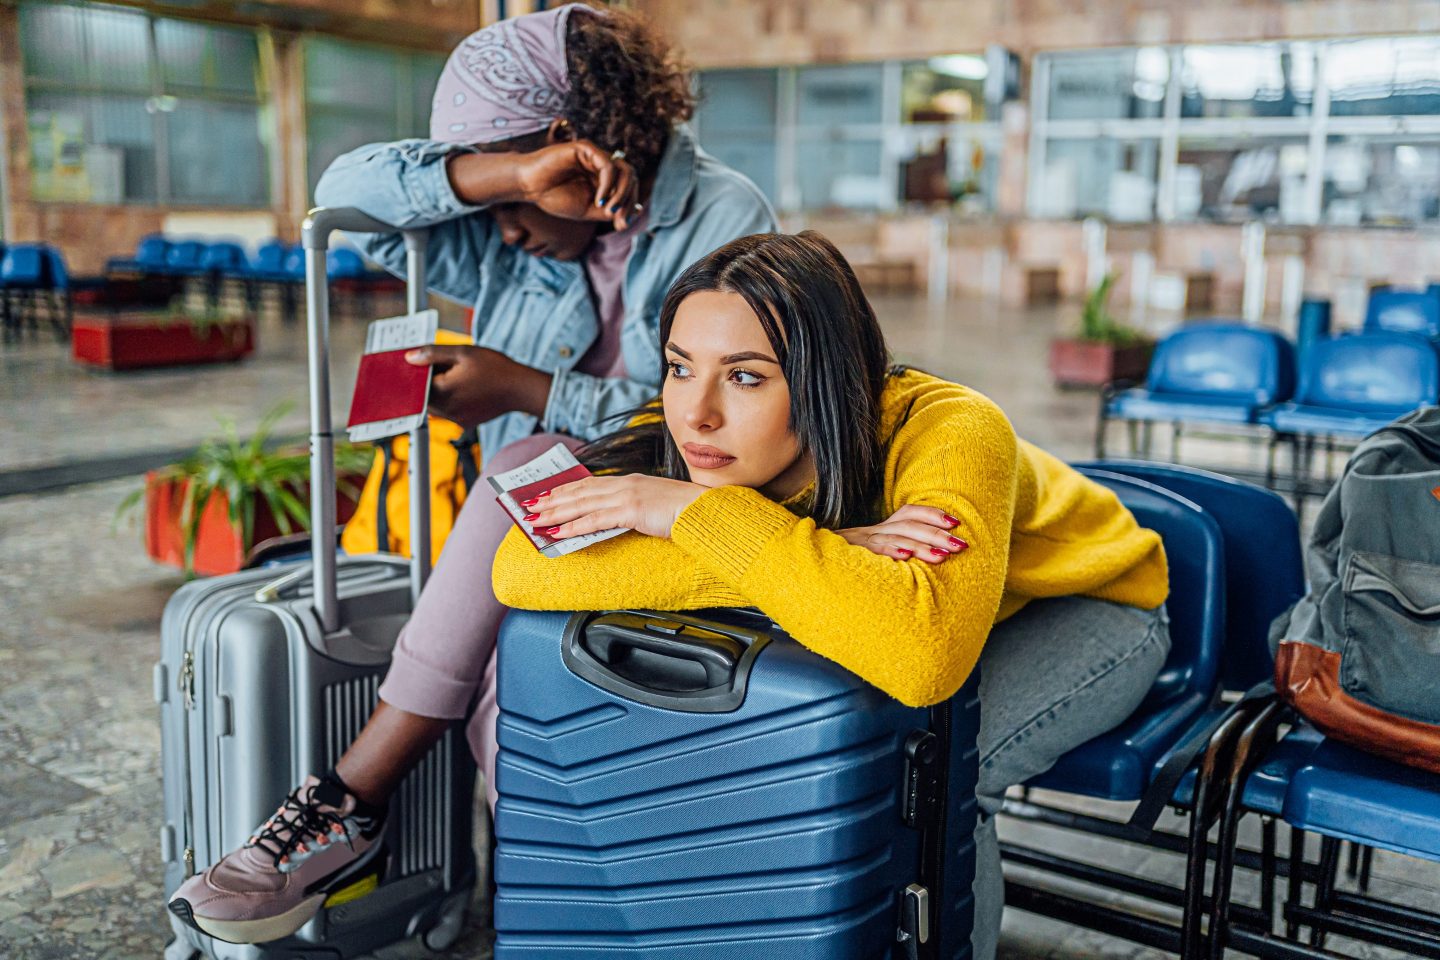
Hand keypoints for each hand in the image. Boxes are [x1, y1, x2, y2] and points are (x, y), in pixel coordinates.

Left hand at [404, 345, 551, 427]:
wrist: (521, 389)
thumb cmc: (495, 368)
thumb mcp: (463, 352)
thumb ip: (433, 354)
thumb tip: (409, 358)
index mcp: (443, 391)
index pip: (416, 385)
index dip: (415, 373)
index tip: (419, 363)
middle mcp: (446, 410)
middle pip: (423, 397)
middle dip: (426, 383)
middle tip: (439, 367)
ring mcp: (456, 419)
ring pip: (435, 406)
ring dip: (438, 392)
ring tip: (456, 377)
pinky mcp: (465, 423)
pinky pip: (448, 412)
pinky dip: (450, 401)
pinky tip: (465, 388)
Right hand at [515, 141, 639, 230]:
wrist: (530, 187)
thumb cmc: (555, 197)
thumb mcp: (588, 211)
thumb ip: (609, 211)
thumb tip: (634, 213)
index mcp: (604, 178)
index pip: (629, 187)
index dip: (630, 205)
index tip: (621, 225)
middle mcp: (602, 165)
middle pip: (630, 177)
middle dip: (628, 200)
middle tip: (617, 218)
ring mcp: (595, 155)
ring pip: (624, 170)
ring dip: (621, 192)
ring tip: (608, 209)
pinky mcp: (586, 149)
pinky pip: (608, 165)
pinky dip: (608, 185)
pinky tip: (599, 200)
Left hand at [522, 474, 706, 540]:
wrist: (703, 511)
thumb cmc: (684, 511)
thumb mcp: (654, 505)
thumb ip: (634, 507)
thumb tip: (617, 517)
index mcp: (630, 481)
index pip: (589, 483)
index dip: (565, 489)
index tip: (547, 494)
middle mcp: (624, 484)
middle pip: (580, 492)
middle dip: (552, 500)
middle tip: (529, 507)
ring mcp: (627, 496)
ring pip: (582, 504)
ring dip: (556, 513)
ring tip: (536, 521)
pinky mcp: (630, 511)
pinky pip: (595, 520)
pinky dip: (574, 526)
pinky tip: (559, 533)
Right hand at [837, 505, 967, 561]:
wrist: (813, 562)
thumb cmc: (850, 561)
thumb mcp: (875, 552)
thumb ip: (898, 550)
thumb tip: (929, 556)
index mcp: (883, 528)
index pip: (910, 513)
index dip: (932, 514)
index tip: (956, 523)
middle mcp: (874, 531)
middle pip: (909, 525)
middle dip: (937, 534)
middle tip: (961, 545)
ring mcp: (862, 541)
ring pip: (896, 537)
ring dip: (921, 546)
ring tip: (943, 555)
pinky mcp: (851, 554)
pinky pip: (873, 550)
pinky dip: (890, 551)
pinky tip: (905, 556)